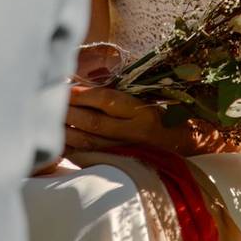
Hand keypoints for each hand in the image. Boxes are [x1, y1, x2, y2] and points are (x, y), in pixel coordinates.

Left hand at [65, 86, 240, 155]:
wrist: (192, 148)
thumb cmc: (170, 115)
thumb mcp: (153, 98)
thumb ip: (125, 92)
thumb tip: (91, 79)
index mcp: (144, 112)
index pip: (109, 100)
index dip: (85, 93)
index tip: (67, 86)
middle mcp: (135, 133)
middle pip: (94, 122)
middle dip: (69, 112)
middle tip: (48, 101)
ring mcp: (128, 149)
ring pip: (90, 141)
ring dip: (67, 130)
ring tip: (48, 120)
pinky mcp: (124, 161)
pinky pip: (94, 155)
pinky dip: (75, 148)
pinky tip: (60, 140)